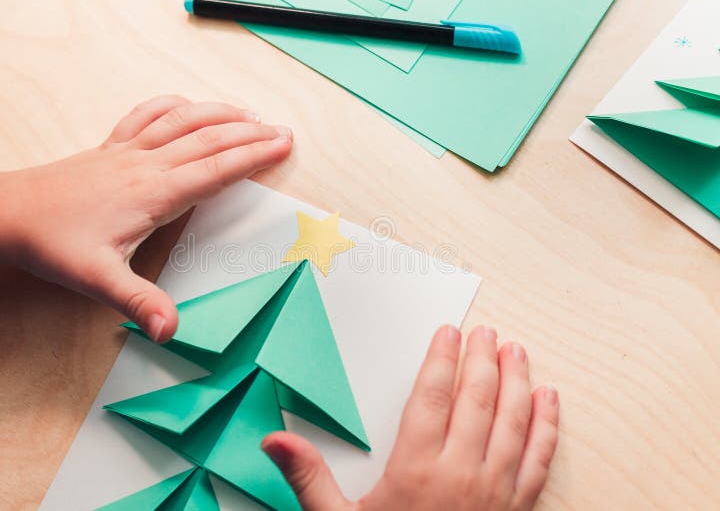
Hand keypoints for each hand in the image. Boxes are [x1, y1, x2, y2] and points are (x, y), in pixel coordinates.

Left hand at [0, 95, 291, 341]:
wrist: (6, 213)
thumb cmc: (52, 244)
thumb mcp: (97, 279)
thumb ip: (139, 302)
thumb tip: (171, 330)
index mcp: (152, 192)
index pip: (215, 169)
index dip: (253, 157)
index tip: (282, 146)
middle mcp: (144, 164)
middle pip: (208, 139)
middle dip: (250, 133)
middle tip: (283, 131)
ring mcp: (127, 151)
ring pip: (182, 121)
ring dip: (220, 114)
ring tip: (250, 113)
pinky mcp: (110, 148)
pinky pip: (147, 116)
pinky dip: (174, 105)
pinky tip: (187, 104)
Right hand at [262, 326, 558, 510]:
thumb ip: (308, 477)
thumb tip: (275, 441)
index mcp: (417, 471)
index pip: (432, 396)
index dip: (441, 358)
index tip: (448, 332)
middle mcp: (462, 475)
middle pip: (477, 399)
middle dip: (482, 359)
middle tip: (485, 331)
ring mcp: (496, 491)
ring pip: (515, 421)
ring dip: (517, 380)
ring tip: (516, 350)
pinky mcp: (518, 508)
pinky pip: (540, 458)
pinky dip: (548, 425)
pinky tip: (549, 400)